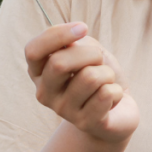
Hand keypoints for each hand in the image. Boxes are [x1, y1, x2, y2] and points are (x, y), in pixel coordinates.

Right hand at [25, 22, 138, 143]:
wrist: (118, 110)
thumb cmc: (98, 74)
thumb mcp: (87, 51)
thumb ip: (75, 43)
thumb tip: (70, 42)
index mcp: (39, 72)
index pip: (33, 50)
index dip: (58, 35)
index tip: (83, 28)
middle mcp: (45, 93)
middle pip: (59, 63)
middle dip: (90, 54)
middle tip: (99, 60)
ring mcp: (63, 111)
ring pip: (89, 78)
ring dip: (107, 74)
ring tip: (106, 82)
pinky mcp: (85, 123)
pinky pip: (106, 94)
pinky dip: (116, 91)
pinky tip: (111, 100)